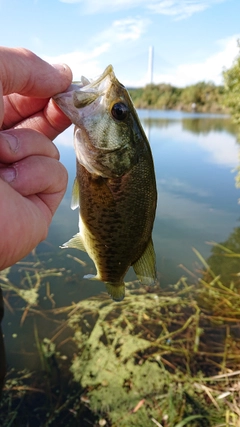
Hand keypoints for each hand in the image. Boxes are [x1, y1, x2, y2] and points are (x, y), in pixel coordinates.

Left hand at [0, 47, 72, 269]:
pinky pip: (57, 176)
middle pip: (38, 125)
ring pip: (50, 150)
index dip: (40, 87)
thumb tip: (62, 73)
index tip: (60, 79)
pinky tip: (12, 185)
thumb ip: (21, 65)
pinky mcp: (35, 207)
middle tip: (65, 100)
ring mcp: (16, 182)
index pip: (17, 103)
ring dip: (28, 146)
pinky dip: (38, 174)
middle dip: (51, 110)